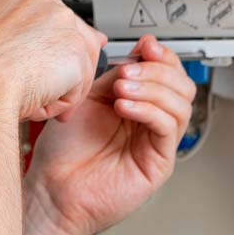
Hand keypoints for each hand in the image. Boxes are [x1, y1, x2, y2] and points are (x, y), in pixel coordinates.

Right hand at [0, 0, 106, 121]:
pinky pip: (78, 85)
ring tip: (29, 98)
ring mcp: (63, 23)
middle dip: (56, 67)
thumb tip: (12, 34)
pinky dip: (59, 102)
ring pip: (74, 63)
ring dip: (56, 87)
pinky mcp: (77, 51)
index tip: (32, 63)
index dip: (42, 45)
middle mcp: (43, 1)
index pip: (44, 16)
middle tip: (35, 88)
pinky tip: (37, 103)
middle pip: (67, 36)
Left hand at [24, 35, 195, 234]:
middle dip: (159, 70)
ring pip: (180, 105)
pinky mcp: (158, 163)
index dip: (162, 56)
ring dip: (152, 88)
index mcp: (137, 104)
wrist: (51, 189)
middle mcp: (150, 123)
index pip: (168, 73)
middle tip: (129, 69)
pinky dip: (148, 110)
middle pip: (182, 86)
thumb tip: (138, 51)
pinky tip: (124, 106)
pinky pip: (167, 129)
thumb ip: (113, 75)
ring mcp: (156, 143)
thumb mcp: (87, 98)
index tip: (146, 45)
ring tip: (121, 88)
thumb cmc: (62, 152)